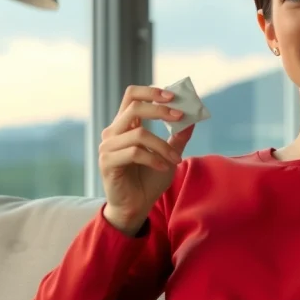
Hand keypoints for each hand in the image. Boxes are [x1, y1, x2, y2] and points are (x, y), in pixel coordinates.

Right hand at [98, 85, 194, 234]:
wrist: (136, 207)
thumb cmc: (149, 180)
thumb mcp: (169, 156)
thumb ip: (177, 137)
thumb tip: (192, 118)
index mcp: (125, 125)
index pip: (132, 96)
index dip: (151, 92)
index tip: (173, 96)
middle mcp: (113, 132)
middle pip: (134, 107)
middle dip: (160, 110)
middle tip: (180, 117)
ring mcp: (108, 147)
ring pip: (139, 134)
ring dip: (162, 146)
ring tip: (176, 159)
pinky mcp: (107, 162)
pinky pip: (134, 153)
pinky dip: (153, 159)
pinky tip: (163, 167)